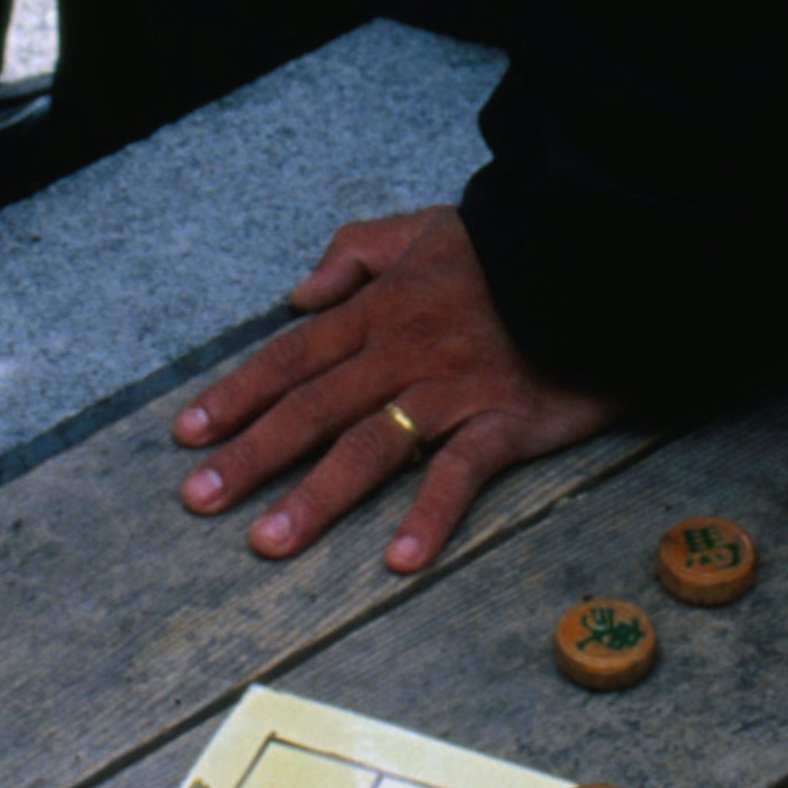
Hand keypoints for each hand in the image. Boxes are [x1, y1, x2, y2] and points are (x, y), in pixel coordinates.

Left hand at [173, 201, 615, 565]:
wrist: (600, 256)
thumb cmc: (511, 248)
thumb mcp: (425, 228)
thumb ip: (358, 252)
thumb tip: (301, 292)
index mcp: (381, 309)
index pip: (292, 355)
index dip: (237, 394)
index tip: (187, 434)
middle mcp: (404, 352)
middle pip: (312, 407)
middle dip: (251, 455)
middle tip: (198, 500)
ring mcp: (452, 391)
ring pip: (370, 445)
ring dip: (317, 496)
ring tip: (270, 542)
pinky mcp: (506, 421)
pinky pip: (460, 472)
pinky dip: (431, 514)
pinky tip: (400, 559)